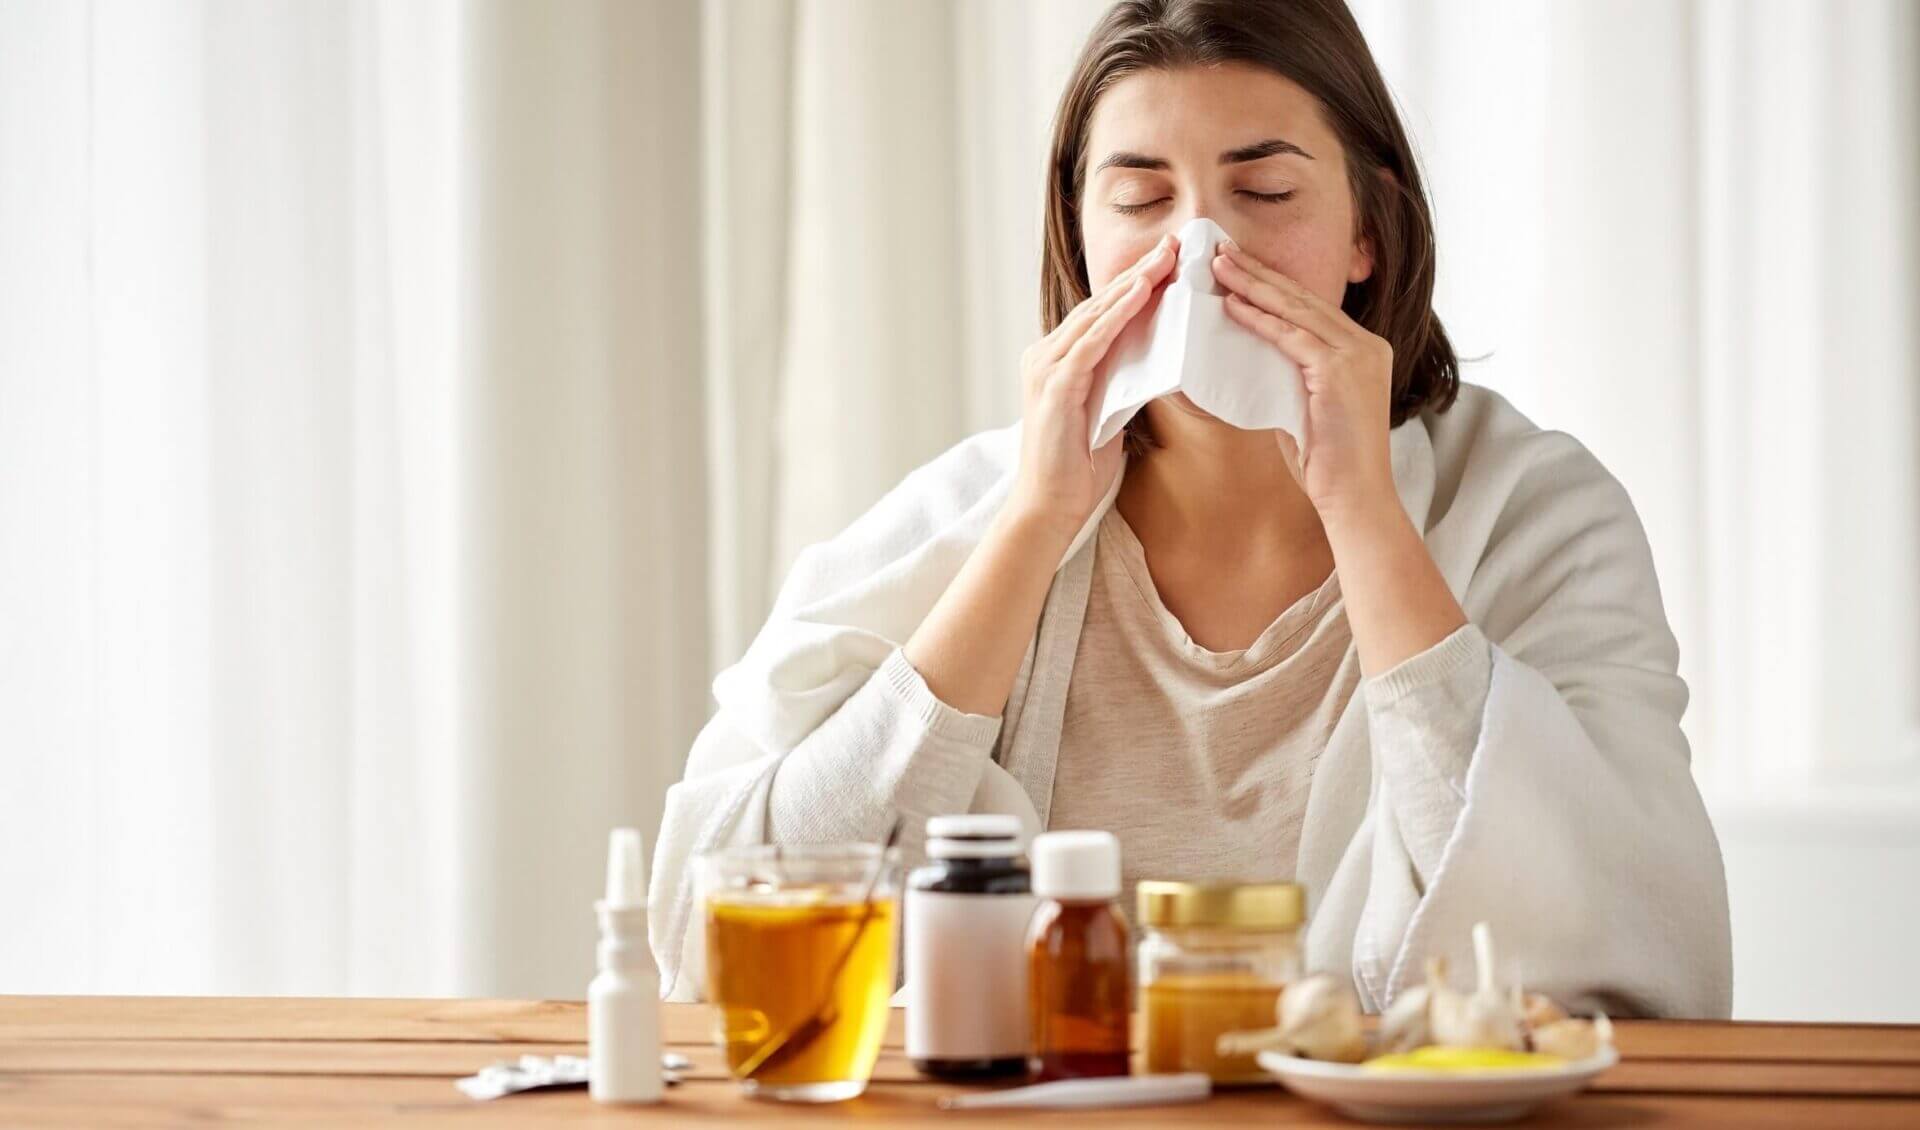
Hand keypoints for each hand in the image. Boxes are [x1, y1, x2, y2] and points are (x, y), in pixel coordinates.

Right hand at [1004, 232, 1177, 541]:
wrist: (1050, 507)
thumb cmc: (1079, 467)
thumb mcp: (1107, 412)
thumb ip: (1120, 381)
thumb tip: (1156, 358)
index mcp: (1056, 361)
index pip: (1101, 315)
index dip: (1134, 287)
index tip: (1168, 262)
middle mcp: (1046, 357)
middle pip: (1099, 306)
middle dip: (1138, 274)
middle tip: (1173, 245)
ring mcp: (1046, 370)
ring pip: (1096, 316)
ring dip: (1133, 285)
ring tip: (1165, 259)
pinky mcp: (1055, 387)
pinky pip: (1092, 342)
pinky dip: (1117, 316)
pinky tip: (1141, 294)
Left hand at [1213, 239, 1466, 673]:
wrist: (1355, 499)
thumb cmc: (1328, 463)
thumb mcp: (1306, 406)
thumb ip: (1288, 376)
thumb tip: (1249, 357)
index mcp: (1362, 350)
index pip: (1308, 307)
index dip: (1270, 284)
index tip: (1236, 265)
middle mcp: (1366, 345)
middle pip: (1301, 298)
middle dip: (1257, 272)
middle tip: (1219, 249)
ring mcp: (1357, 355)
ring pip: (1295, 310)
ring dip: (1252, 285)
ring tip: (1217, 265)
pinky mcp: (1341, 372)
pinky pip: (1292, 336)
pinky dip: (1260, 319)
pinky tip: (1232, 306)